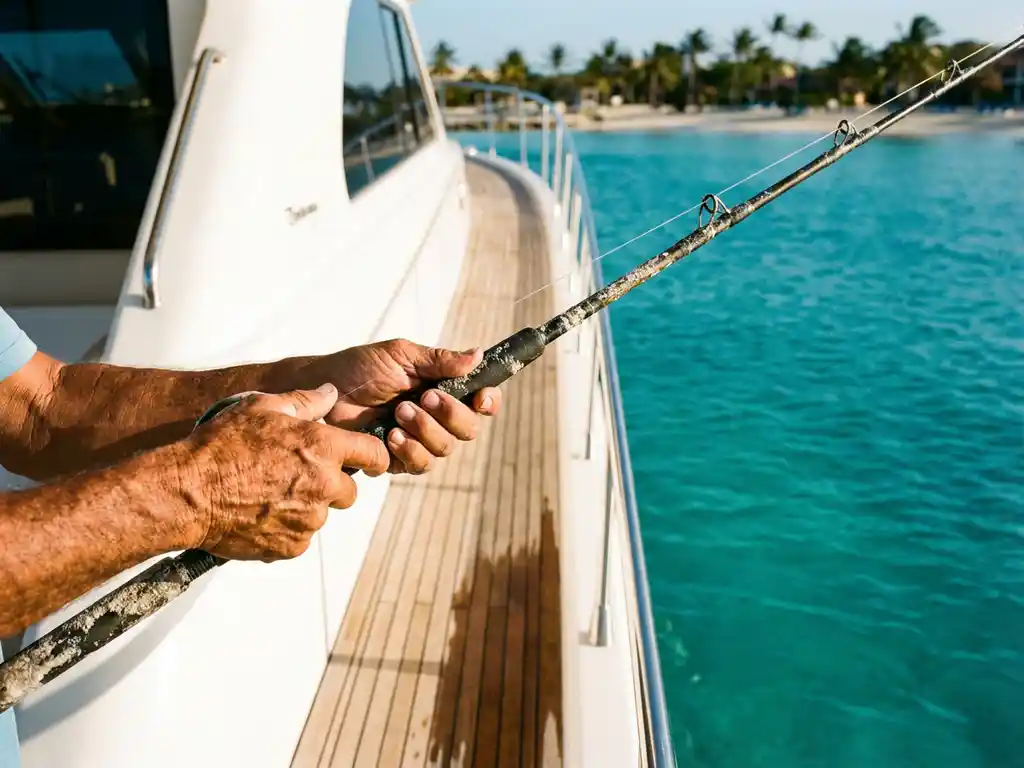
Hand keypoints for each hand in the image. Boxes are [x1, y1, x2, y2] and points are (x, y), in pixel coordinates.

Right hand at [179, 384, 388, 561]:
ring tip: (269, 493)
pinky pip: (301, 538)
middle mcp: (323, 486)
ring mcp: (309, 520)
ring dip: (306, 506)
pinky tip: (260, 513)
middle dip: (331, 484)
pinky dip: (286, 529)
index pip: (374, 454)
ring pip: (322, 514)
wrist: (188, 493)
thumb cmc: (221, 446)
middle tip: (297, 476)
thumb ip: (305, 400)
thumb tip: (330, 392)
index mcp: (323, 448)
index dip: (373, 456)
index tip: (369, 460)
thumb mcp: (262, 408)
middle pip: (349, 491)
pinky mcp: (292, 547)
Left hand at [311, 340, 502, 473]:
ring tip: (399, 412)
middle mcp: (437, 417)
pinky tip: (392, 436)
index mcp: (443, 389)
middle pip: (468, 429)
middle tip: (424, 397)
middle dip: (450, 414)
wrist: (324, 391)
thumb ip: (439, 360)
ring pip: (445, 449)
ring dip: (426, 431)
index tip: (481, 397)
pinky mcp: (398, 459)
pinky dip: (410, 450)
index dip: (488, 402)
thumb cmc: (361, 368)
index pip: (480, 401)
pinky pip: (419, 464)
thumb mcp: (401, 356)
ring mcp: (419, 440)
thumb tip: (477, 355)